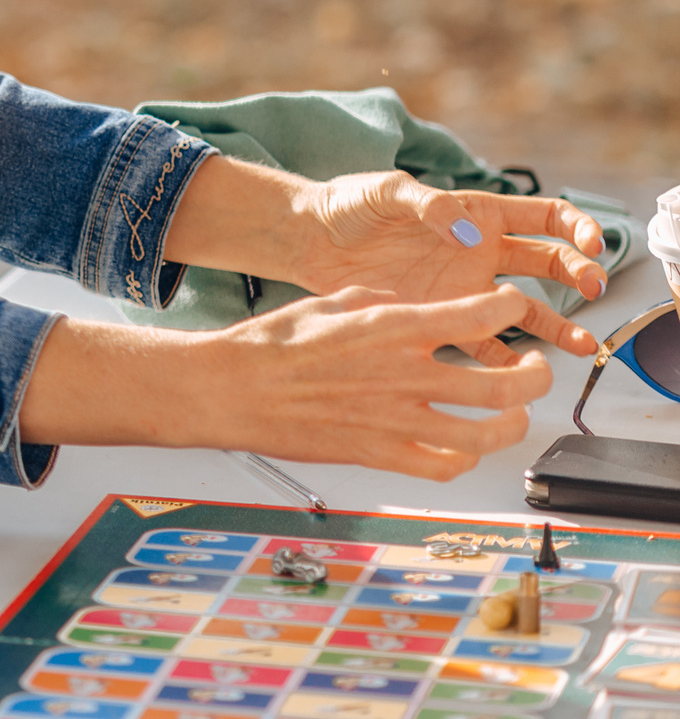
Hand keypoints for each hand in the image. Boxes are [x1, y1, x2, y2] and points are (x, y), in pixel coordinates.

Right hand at [197, 287, 554, 478]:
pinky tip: (463, 446)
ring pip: (489, 434)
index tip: (510, 305)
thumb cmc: (268, 345)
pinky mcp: (380, 455)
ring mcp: (396, 420)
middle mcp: (405, 375)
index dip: (510, 307)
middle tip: (536, 368)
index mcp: (392, 328)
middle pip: (506, 384)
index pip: (480, 314)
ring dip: (514, 423)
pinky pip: (445, 466)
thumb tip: (406, 303)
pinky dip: (465, 458)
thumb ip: (379, 300)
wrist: (230, 389)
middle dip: (537, 376)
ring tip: (514, 413)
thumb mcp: (328, 300)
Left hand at [291, 172, 603, 358]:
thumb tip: (471, 231)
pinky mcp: (439, 316)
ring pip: (524, 309)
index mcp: (476, 213)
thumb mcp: (387, 192)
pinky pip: (481, 342)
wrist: (308, 239)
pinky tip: (518, 371)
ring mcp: (463, 287)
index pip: (544, 217)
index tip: (591, 245)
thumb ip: (430, 206)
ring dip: (555, 325)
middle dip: (578, 274)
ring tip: (580, 344)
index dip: (576, 228)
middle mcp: (479, 251)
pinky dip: (502, 358)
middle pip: (548, 263)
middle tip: (593, 289)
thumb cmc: (346, 203)